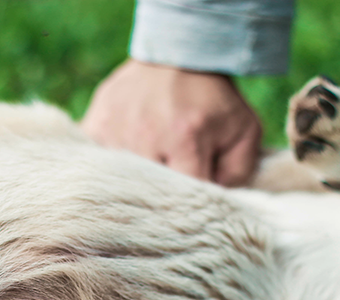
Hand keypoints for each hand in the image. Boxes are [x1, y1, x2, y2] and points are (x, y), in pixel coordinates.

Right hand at [82, 60, 262, 186]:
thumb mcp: (244, 130)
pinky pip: (98, 165)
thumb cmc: (213, 99)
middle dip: (164, 199)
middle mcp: (145, 136)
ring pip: (123, 184)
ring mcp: (115, 131)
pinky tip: (124, 164)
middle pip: (151, 195)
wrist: (178, 52)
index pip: (186, 198)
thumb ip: (239, 171)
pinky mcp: (95, 125)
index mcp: (185, 138)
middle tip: (174, 190)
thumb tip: (216, 202)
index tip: (197, 202)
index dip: (193, 206)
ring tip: (150, 173)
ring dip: (136, 185)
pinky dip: (110, 171)